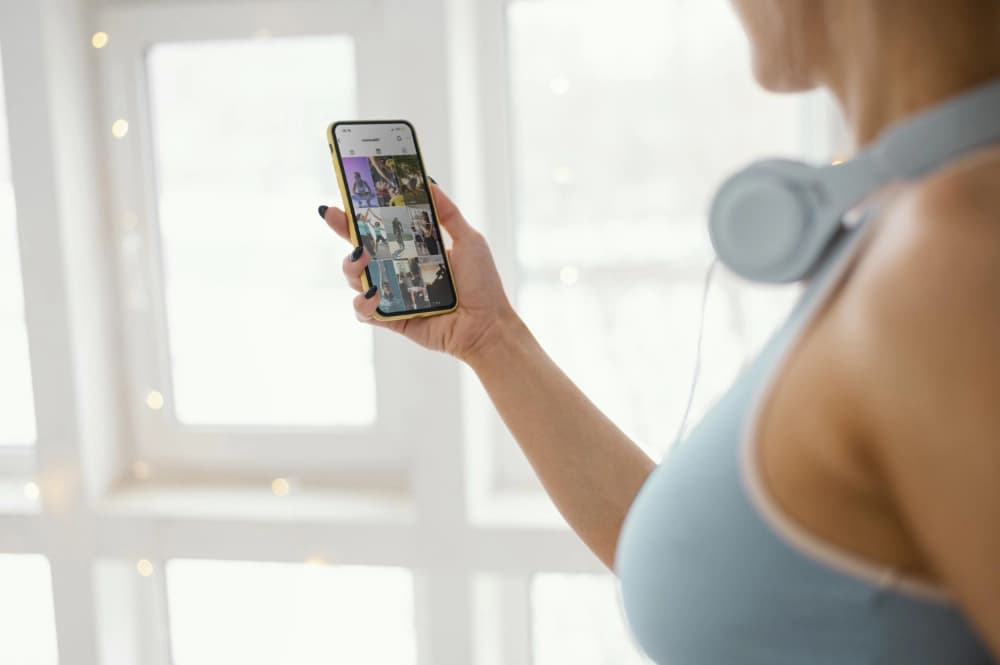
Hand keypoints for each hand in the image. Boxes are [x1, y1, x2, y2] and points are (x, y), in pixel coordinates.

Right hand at [320, 184, 519, 362]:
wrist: (486, 325)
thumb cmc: (482, 285)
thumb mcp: (469, 241)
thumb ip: (448, 213)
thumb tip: (429, 182)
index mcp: (413, 250)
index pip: (381, 228)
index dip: (360, 213)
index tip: (345, 197)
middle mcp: (398, 270)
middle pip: (359, 249)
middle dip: (342, 231)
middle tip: (335, 218)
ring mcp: (392, 295)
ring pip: (355, 278)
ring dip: (350, 266)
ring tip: (361, 258)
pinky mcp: (391, 319)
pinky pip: (364, 312)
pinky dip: (362, 303)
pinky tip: (373, 294)